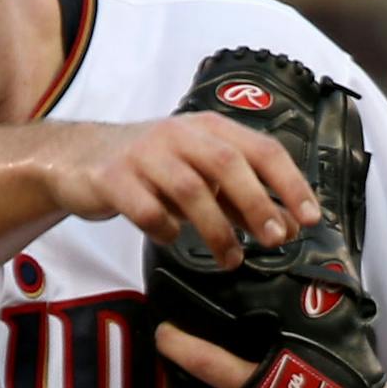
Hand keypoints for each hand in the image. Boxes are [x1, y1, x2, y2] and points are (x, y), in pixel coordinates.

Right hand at [49, 116, 322, 268]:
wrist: (77, 158)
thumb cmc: (149, 168)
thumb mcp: (199, 175)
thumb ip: (238, 198)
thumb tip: (285, 227)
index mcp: (207, 128)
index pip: (261, 149)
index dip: (289, 183)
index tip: (310, 218)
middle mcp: (177, 134)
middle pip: (227, 164)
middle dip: (257, 204)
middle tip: (274, 240)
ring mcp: (143, 154)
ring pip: (189, 190)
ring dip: (216, 229)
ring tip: (231, 259)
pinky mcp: (112, 177)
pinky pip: (146, 209)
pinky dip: (165, 229)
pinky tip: (170, 239)